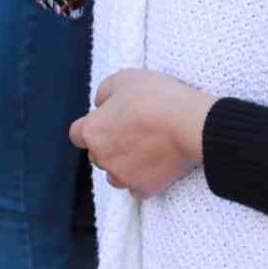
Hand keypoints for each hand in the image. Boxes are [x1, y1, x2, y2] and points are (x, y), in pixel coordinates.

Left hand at [68, 69, 217, 197]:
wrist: (189, 124)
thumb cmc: (155, 97)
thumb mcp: (123, 79)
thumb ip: (104, 93)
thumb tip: (100, 104)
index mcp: (92, 131)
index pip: (78, 134)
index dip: (93, 126)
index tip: (109, 121)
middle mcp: (101, 157)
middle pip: (98, 154)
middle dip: (110, 146)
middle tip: (134, 131)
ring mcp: (122, 176)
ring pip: (115, 175)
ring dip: (124, 165)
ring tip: (147, 149)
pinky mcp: (144, 189)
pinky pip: (137, 189)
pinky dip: (144, 179)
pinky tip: (157, 164)